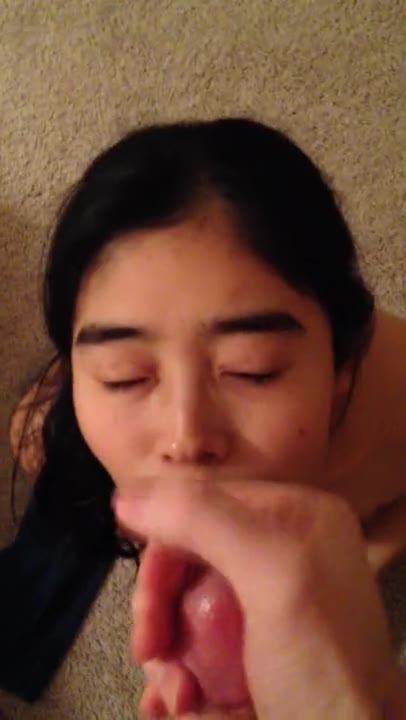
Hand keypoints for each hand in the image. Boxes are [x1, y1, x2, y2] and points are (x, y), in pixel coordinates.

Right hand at [115, 477, 405, 718]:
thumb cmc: (322, 668)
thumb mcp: (272, 577)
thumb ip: (204, 521)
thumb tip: (126, 495)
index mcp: (294, 515)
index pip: (201, 506)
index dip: (163, 551)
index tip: (146, 609)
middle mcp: (280, 551)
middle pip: (186, 561)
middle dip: (160, 613)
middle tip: (152, 656)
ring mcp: (265, 601)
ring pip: (184, 608)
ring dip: (167, 657)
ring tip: (179, 699)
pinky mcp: (253, 646)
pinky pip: (195, 645)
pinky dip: (176, 675)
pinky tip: (175, 703)